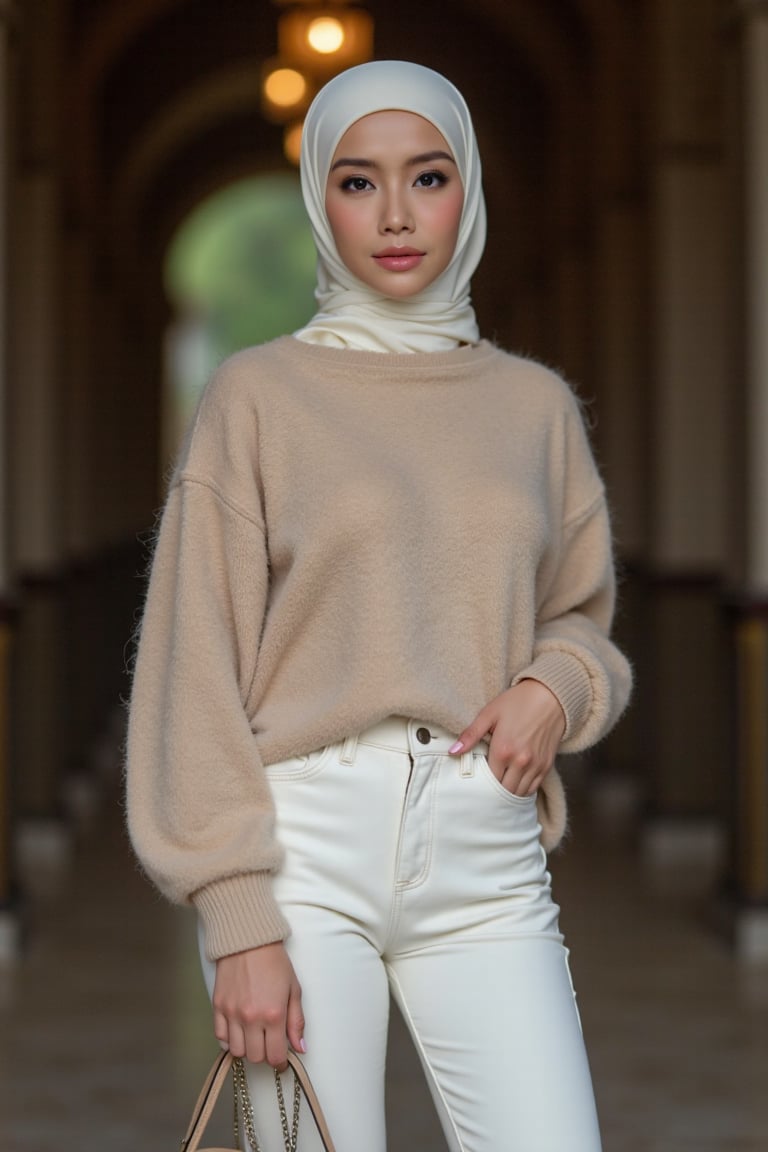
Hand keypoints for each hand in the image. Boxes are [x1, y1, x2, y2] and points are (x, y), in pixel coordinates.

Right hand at [212, 942, 304, 1068]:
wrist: (248, 941)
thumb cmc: (275, 963)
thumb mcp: (294, 989)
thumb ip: (296, 1021)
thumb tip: (300, 1048)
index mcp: (274, 1015)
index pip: (275, 1055)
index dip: (280, 1062)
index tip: (281, 1059)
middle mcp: (251, 1018)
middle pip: (255, 1057)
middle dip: (264, 1054)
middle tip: (269, 1043)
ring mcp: (232, 1014)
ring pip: (237, 1051)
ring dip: (247, 1048)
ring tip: (254, 1036)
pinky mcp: (218, 1007)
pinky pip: (220, 1038)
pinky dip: (229, 1040)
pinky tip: (238, 1031)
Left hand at [450, 679, 565, 795]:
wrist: (551, 696)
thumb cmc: (518, 702)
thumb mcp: (490, 713)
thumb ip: (471, 734)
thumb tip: (453, 751)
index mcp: (503, 750)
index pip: (488, 781)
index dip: (480, 783)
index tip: (475, 780)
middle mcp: (520, 762)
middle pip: (503, 791)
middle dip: (493, 792)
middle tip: (485, 787)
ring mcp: (535, 765)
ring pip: (518, 793)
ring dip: (507, 792)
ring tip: (498, 787)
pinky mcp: (547, 765)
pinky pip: (533, 788)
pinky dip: (523, 790)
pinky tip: (514, 784)